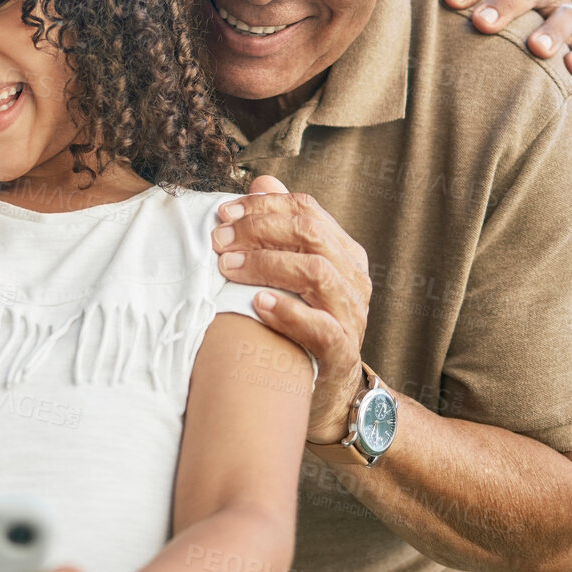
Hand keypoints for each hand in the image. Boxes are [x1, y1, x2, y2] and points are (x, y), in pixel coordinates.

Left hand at [213, 178, 368, 442]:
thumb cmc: (298, 324)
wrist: (323, 391)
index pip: (306, 210)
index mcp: (342, 251)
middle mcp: (353, 278)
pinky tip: (258, 304)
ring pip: (316, 272)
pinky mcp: (343, 352)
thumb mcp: (288, 272)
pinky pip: (323, 327)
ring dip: (266, 264)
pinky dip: (289, 311)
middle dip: (259, 230)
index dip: (263, 206)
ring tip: (228, 267)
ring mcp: (353, 315)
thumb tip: (261, 180)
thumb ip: (279, 228)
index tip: (223, 212)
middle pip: (310, 233)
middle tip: (218, 240)